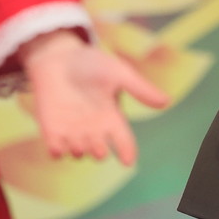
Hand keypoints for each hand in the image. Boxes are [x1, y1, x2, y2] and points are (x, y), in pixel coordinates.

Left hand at [19, 30, 170, 166]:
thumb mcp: (119, 74)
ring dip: (80, 151)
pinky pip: (55, 149)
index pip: (123, 139)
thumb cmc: (91, 63)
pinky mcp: (52, 129)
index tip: (128, 161)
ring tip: (80, 146)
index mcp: (111, 117)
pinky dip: (57, 152)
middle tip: (100, 150)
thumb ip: (140, 89)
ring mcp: (72, 130)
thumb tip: (166, 102)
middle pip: (99, 150)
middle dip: (99, 152)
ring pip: (78, 152)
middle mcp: (93, 128)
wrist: (58, 57)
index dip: (127, 151)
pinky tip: (58, 149)